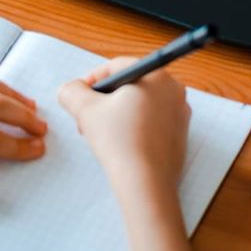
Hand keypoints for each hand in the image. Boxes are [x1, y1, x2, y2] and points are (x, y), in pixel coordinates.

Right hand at [58, 57, 190, 197]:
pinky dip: (133, 128)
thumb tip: (69, 89)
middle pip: (130, 85)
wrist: (146, 184)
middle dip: (104, 99)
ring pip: (140, 105)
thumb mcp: (85, 110)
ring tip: (99, 133)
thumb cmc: (118, 142)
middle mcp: (174, 90)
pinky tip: (119, 145)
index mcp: (156, 75)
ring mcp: (180, 114)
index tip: (80, 96)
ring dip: (117, 114)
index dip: (93, 79)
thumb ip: (72, 92)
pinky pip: (152, 123)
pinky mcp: (180, 137)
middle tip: (87, 116)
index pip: (118, 66)